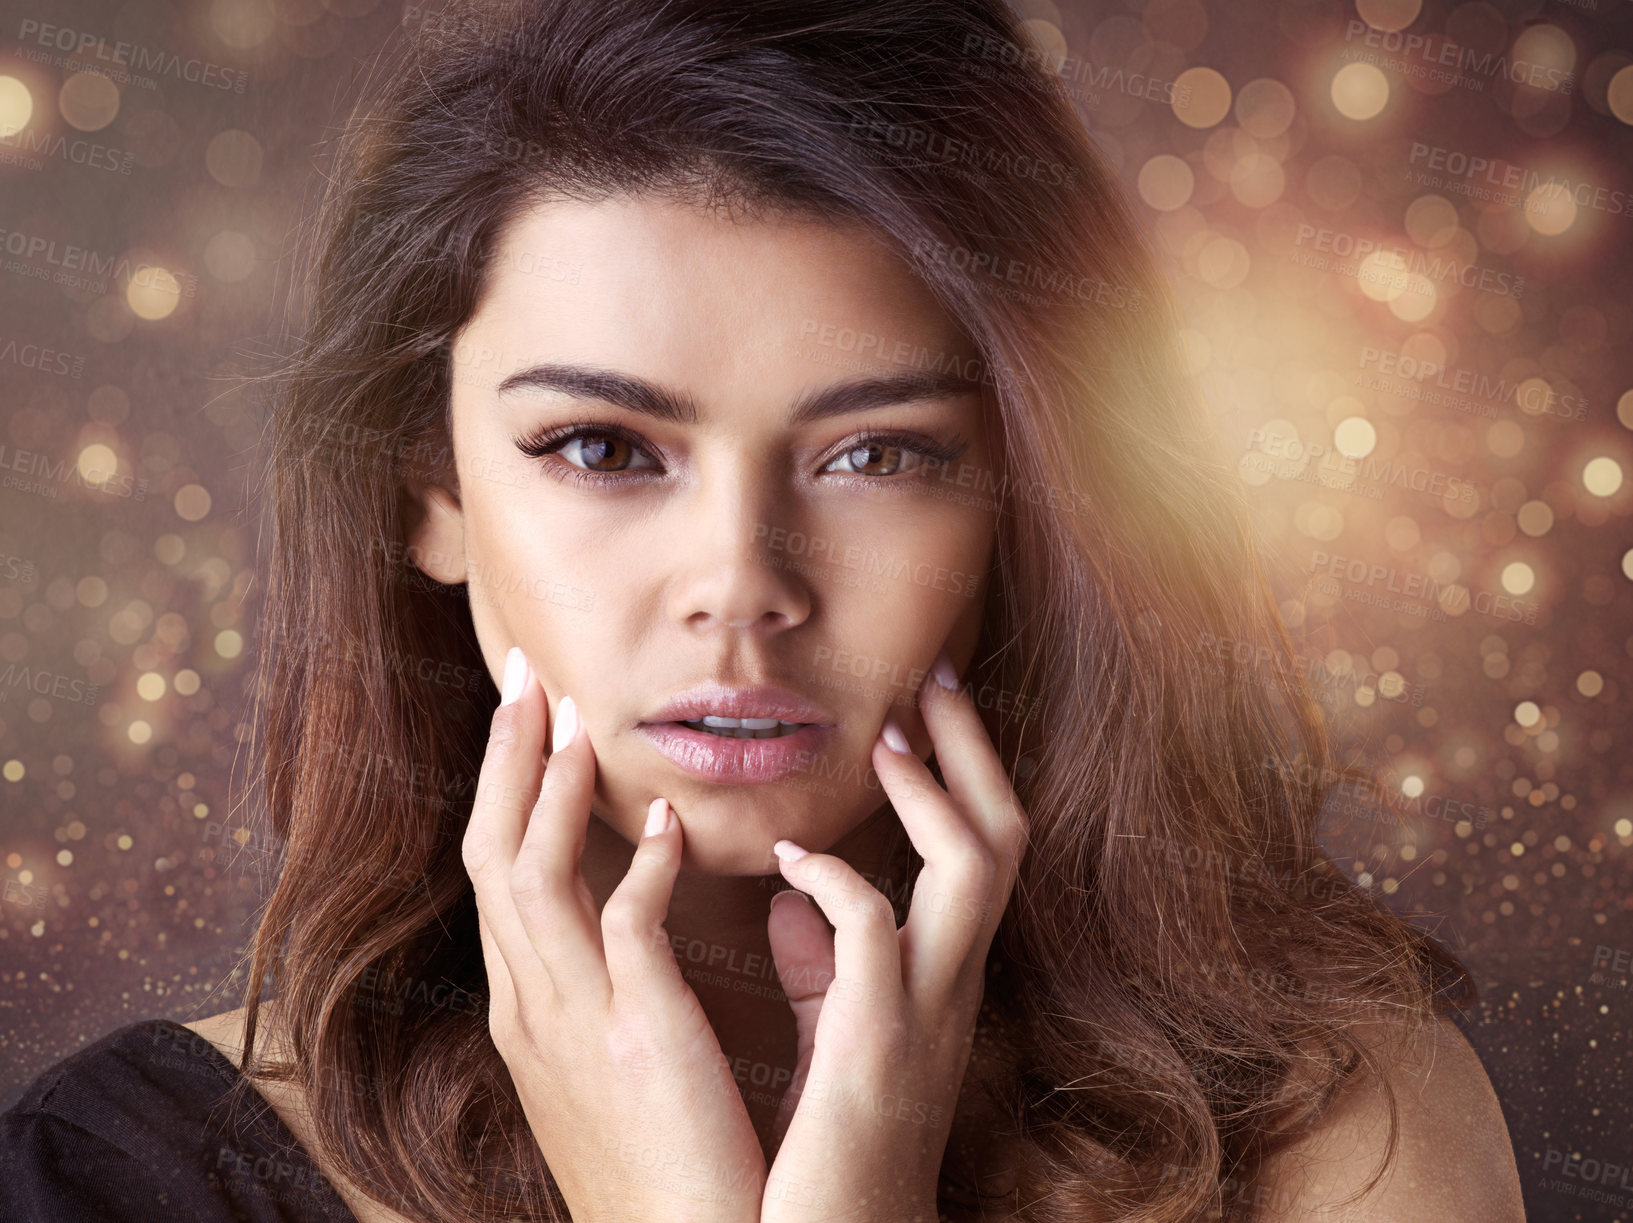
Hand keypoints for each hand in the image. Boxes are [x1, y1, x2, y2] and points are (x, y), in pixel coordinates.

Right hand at [462, 647, 766, 1222]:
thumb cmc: (662, 1159)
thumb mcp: (611, 1061)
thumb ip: (612, 980)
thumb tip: (631, 907)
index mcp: (527, 1007)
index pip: (498, 872)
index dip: (505, 788)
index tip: (527, 719)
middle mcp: (529, 1006)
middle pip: (492, 853)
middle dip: (505, 759)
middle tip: (524, 672)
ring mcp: (572, 1023)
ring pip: (530, 877)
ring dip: (547, 788)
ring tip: (572, 715)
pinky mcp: (635, 1040)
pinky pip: (624, 930)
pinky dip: (639, 867)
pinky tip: (664, 821)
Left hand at [761, 650, 1028, 1222]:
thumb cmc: (833, 1140)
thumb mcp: (838, 1033)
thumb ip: (823, 959)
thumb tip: (790, 888)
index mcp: (942, 971)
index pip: (984, 845)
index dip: (966, 768)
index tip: (925, 702)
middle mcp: (952, 980)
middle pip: (1004, 836)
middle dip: (972, 749)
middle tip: (932, 674)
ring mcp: (924, 1010)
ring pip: (976, 869)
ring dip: (932, 794)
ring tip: (882, 740)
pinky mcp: (873, 1046)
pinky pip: (876, 934)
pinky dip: (836, 882)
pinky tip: (788, 860)